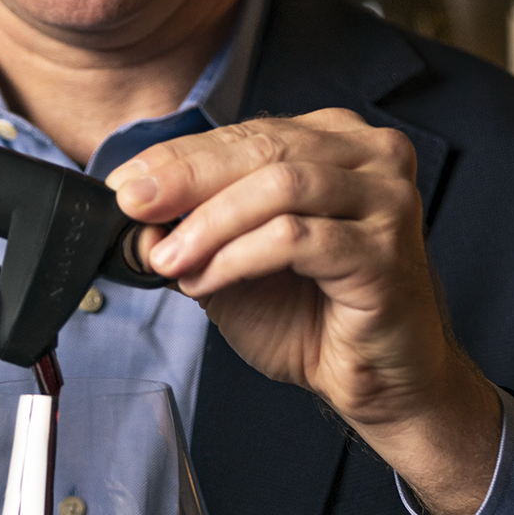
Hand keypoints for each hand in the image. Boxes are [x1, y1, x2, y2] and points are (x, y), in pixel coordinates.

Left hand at [109, 112, 501, 514]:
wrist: (379, 382)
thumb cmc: (316, 317)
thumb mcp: (238, 260)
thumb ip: (197, 229)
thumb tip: (137, 212)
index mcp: (338, 142)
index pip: (249, 132)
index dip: (179, 156)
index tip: (125, 184)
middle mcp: (373, 157)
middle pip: (264, 148)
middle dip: (187, 178)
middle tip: (135, 206)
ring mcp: (388, 201)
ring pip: (281, 186)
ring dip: (211, 223)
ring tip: (170, 259)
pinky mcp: (386, 251)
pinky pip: (296, 238)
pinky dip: (238, 257)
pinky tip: (207, 280)